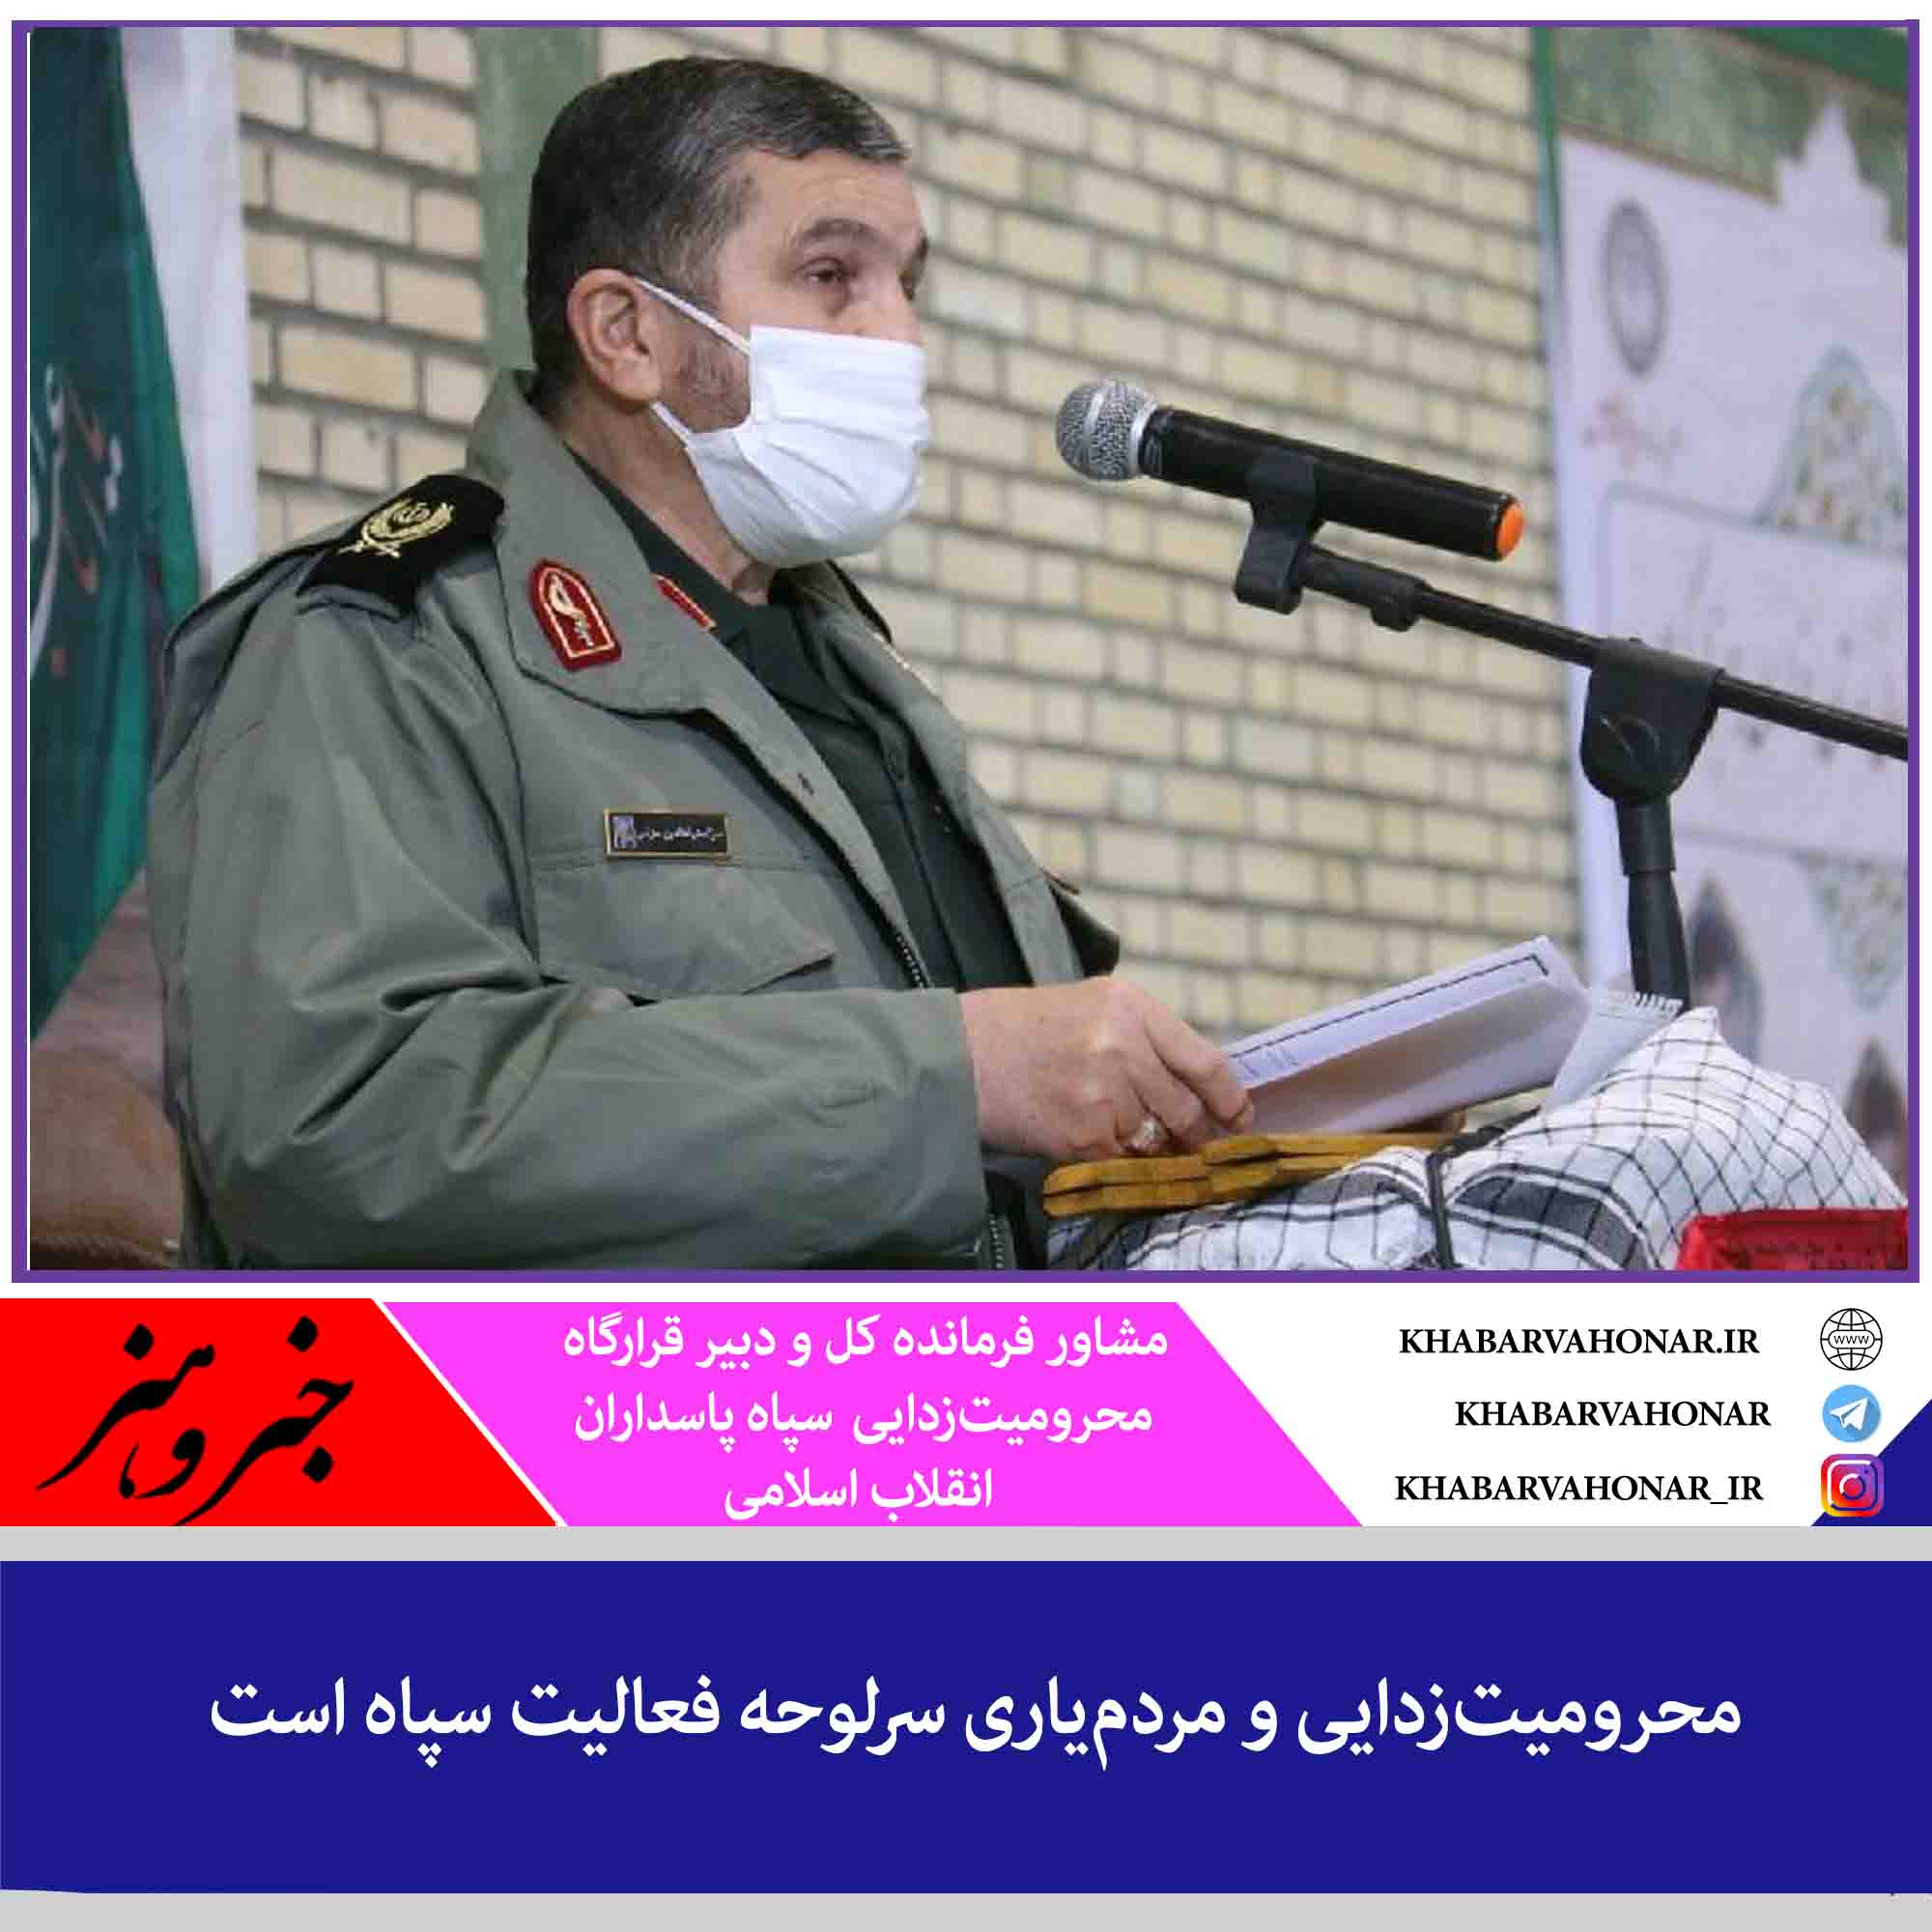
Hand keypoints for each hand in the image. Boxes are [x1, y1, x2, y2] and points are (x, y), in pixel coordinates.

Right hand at [958, 977, 1254, 1164]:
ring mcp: (1105, 1093)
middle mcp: (1124, 1046)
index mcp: (1131, 1007)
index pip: (1206, 1061)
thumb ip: (1141, 1038)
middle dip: (1194, 1134)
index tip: (1237, 1117)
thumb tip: (1191, 1085)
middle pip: (1186, 1108)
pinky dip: (1117, 1163)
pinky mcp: (1084, 1135)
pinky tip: (1092, 1145)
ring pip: (1156, 1140)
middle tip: (1191, 1144)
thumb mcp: (1088, 1007)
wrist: (956, 1057)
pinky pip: (1123, 1161)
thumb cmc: (1017, 1031)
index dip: (1229, 1099)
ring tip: (1118, 1135)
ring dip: (1150, 1149)